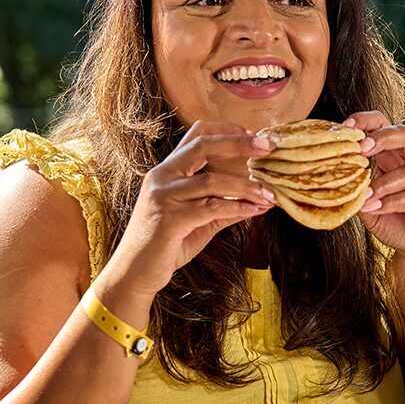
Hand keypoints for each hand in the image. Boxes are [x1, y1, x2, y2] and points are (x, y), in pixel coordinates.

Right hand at [114, 120, 275, 284]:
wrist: (135, 274)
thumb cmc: (165, 245)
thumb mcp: (200, 222)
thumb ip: (225, 208)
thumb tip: (259, 202)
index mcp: (168, 171)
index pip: (196, 134)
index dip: (226, 130)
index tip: (253, 135)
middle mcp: (162, 176)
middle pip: (203, 145)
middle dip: (239, 143)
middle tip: (268, 146)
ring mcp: (163, 196)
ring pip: (212, 180)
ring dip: (246, 187)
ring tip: (269, 195)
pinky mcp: (168, 219)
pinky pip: (210, 207)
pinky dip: (237, 207)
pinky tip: (254, 210)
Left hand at [343, 112, 404, 270]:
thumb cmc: (400, 226)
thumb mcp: (371, 209)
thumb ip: (358, 193)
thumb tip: (338, 181)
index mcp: (399, 158)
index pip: (385, 126)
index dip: (366, 122)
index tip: (345, 128)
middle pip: (403, 134)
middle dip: (380, 137)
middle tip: (360, 149)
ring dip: (383, 183)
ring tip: (365, 197)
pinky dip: (393, 201)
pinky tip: (377, 208)